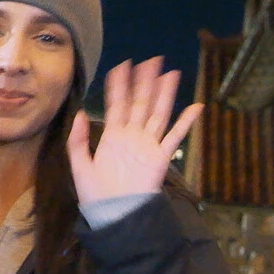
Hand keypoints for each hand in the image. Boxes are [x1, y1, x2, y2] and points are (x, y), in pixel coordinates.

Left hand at [67, 57, 202, 204]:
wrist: (113, 213)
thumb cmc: (95, 193)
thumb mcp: (80, 165)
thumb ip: (78, 140)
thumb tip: (79, 113)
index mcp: (112, 136)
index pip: (117, 104)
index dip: (120, 85)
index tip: (123, 65)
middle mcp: (131, 136)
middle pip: (140, 103)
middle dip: (145, 82)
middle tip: (152, 60)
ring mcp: (147, 145)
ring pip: (157, 113)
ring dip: (164, 94)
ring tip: (170, 74)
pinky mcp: (160, 157)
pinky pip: (175, 137)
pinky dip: (186, 122)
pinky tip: (195, 106)